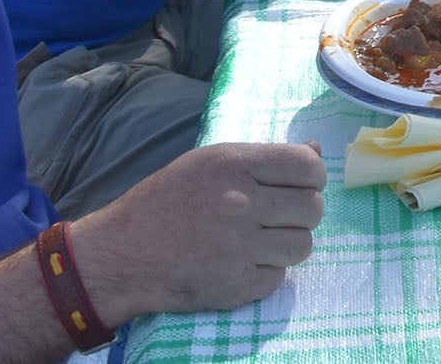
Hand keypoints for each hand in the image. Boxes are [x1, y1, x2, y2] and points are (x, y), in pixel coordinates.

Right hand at [73, 141, 324, 321]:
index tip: (303, 184)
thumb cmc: (167, 201)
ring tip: (263, 239)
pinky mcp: (235, 286)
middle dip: (303, 211)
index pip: (308, 167)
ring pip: (302, 245)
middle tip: (281, 215)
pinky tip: (244, 262)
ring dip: (289, 242)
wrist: (123, 254)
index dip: (313, 176)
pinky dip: (267, 271)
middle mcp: (241, 204)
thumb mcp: (210, 162)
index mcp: (235, 165)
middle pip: (312, 208)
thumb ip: (265, 158)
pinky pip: (279, 277)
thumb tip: (317, 153)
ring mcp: (239, 248)